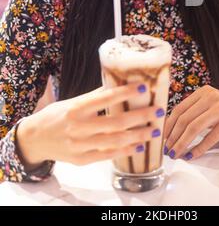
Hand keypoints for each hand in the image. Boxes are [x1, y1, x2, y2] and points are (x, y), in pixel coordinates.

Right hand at [16, 83, 163, 167]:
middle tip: (158, 111)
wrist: (34, 139)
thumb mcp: (71, 101)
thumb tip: (117, 83)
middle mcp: (78, 127)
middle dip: (140, 117)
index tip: (144, 88)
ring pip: (114, 141)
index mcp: (76, 108)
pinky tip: (139, 146)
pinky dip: (125, 151)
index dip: (125, 93)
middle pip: (115, 122)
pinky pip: (107, 156)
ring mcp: (80, 145)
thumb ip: (93, 96)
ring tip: (155, 130)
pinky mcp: (82, 160)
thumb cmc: (55, 116)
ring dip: (138, 136)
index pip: (105, 98)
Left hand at [164, 84, 218, 160]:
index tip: (162, 138)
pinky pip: (209, 137)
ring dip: (182, 144)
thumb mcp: (212, 105)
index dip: (168, 125)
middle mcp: (210, 97)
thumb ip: (196, 111)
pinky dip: (198, 148)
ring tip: (176, 154)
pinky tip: (192, 155)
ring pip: (194, 128)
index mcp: (203, 92)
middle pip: (184, 119)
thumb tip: (172, 129)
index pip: (179, 109)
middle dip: (173, 137)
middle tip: (167, 150)